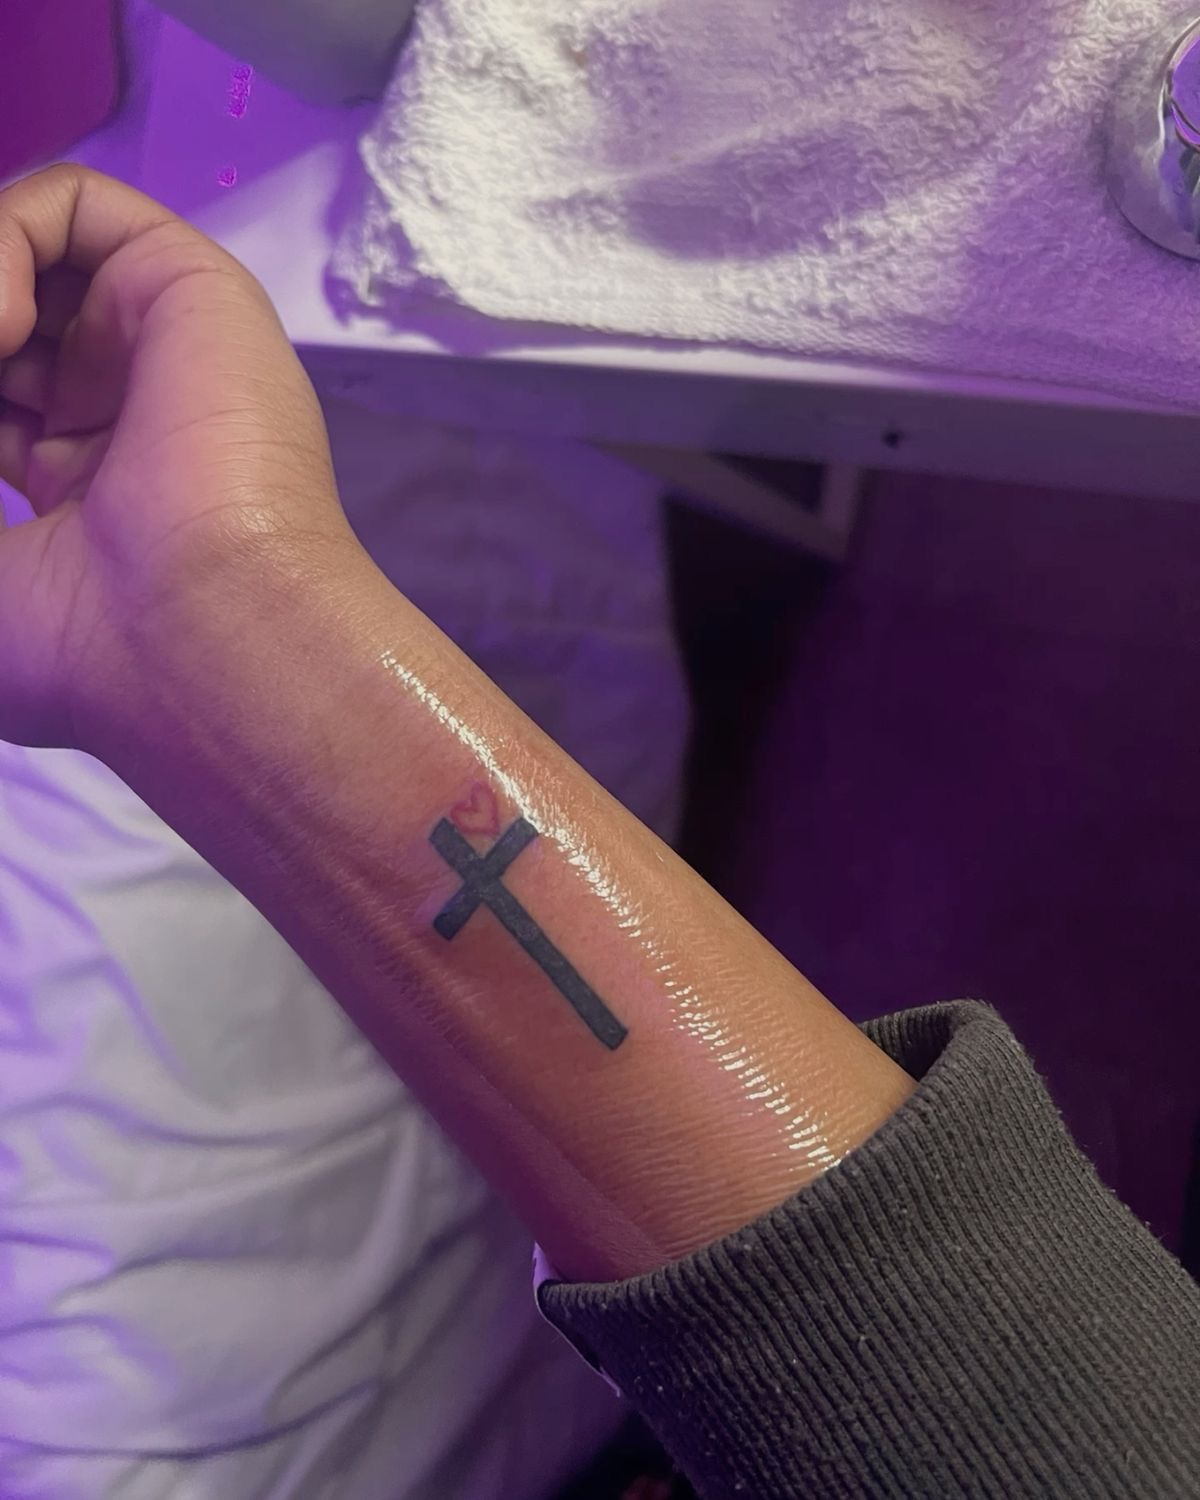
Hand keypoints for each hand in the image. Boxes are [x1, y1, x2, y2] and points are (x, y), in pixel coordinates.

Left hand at [0, 165, 363, 752]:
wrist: (198, 639)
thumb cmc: (79, 644)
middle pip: (7, 325)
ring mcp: (149, 348)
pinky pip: (72, 202)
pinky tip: (4, 328)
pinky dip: (3, 236)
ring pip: (24, 254)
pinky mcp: (190, 288)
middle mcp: (109, 407)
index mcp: (68, 484)